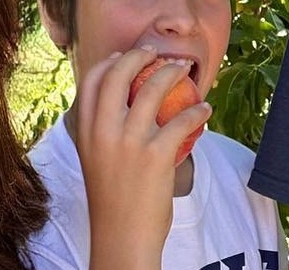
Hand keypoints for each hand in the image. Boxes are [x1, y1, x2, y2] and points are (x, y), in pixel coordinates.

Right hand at [72, 46, 211, 269]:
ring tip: (185, 71)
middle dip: (139, 55)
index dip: (110, 62)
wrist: (121, 235)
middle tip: (156, 53)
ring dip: (173, 73)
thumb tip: (122, 103)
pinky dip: (198, 111)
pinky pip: (182, 121)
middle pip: (119, 74)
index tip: (125, 55)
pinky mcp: (155, 156)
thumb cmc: (110, 197)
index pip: (92, 80)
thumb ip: (101, 129)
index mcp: (84, 129)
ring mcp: (128, 142)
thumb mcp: (94, 157)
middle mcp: (102, 130)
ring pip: (153, 89)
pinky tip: (204, 110)